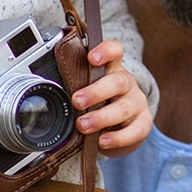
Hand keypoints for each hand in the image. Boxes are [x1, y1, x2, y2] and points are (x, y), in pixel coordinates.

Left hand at [74, 39, 152, 155]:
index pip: (115, 52)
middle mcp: (127, 84)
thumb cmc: (100, 104)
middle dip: (96, 92)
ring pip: (124, 107)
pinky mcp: (143, 123)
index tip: (91, 58)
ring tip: (83, 126)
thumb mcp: (89, 91)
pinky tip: (103, 141)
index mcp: (112, 70)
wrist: (123, 127)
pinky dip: (118, 137)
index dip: (106, 51)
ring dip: (101, 117)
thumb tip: (47, 88)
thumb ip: (76, 87)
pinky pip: (134, 130)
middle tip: (77, 101)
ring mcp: (137, 103)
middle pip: (118, 82)